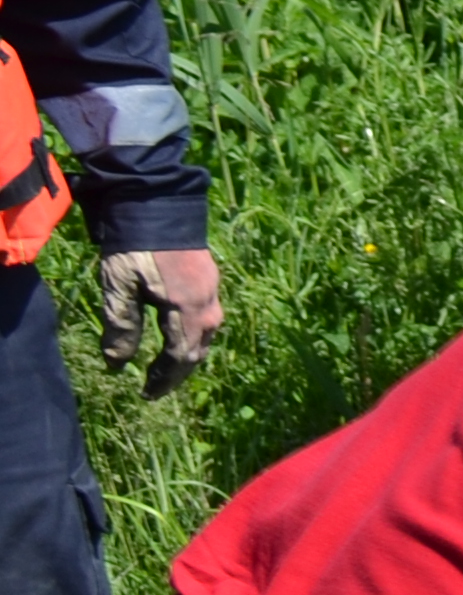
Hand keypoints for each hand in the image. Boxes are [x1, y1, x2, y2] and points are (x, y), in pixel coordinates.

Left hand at [94, 246, 222, 393]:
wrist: (155, 201)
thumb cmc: (133, 245)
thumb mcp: (119, 287)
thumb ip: (121, 328)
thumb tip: (116, 366)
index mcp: (187, 311)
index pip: (180, 358)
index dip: (162, 380)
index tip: (145, 394)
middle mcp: (208, 306)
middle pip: (197, 351)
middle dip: (176, 373)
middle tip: (154, 386)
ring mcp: (213, 291)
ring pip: (205, 336)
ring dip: (186, 354)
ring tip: (166, 365)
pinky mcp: (210, 279)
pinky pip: (206, 318)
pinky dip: (191, 334)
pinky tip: (176, 332)